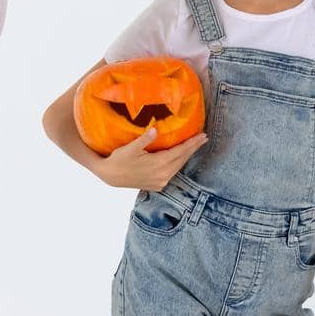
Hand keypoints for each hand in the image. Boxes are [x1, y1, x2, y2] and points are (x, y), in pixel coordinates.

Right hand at [89, 128, 207, 190]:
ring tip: (194, 146)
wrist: (110, 177)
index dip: (192, 143)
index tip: (203, 136)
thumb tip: (155, 130)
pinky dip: (178, 164)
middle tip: (203, 138)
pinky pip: (172, 172)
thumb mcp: (130, 148)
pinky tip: (179, 158)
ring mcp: (161, 181)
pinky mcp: (157, 185)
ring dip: (186, 156)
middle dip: (193, 148)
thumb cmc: (119, 160)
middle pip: (182, 159)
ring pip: (178, 166)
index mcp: (158, 164)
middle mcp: (163, 175)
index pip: (180, 151)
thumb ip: (144, 139)